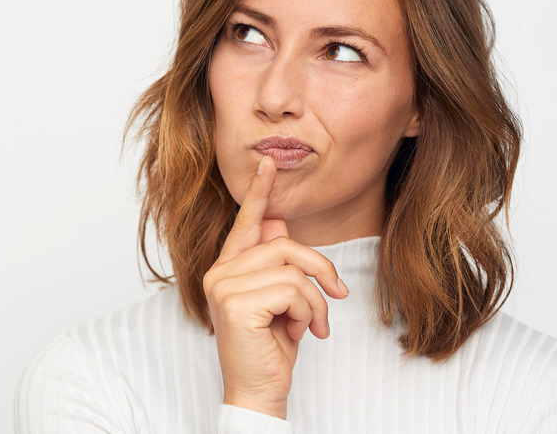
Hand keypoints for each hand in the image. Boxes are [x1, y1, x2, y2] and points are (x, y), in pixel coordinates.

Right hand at [203, 155, 348, 419]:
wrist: (259, 392)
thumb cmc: (270, 349)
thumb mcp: (281, 301)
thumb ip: (276, 263)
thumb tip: (278, 222)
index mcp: (227, 269)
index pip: (245, 223)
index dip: (260, 193)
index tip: (269, 163)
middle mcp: (219, 273)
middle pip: (284, 244)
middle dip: (320, 270)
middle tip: (336, 297)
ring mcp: (224, 286)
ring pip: (293, 268)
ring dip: (315, 302)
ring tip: (312, 327)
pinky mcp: (237, 302)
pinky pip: (293, 290)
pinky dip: (309, 313)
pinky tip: (299, 334)